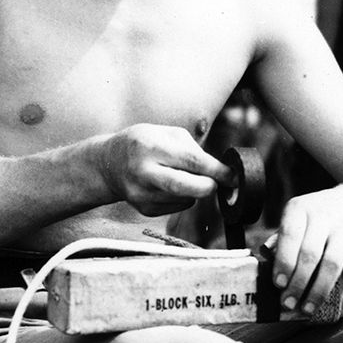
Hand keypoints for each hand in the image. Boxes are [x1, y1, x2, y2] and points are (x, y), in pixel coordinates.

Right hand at [98, 124, 229, 216]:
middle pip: (186, 187)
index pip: (191, 161)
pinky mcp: (143, 209)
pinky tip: (168, 186)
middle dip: (209, 187)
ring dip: (194, 191)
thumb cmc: (143, 143)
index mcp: (150, 147)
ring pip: (185, 200)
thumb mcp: (165, 133)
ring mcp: (142, 194)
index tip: (233, 175)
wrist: (109, 164)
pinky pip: (176, 207)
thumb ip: (193, 150)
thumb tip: (220, 171)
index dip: (216, 170)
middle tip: (217, 182)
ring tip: (182, 175)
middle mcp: (143, 172)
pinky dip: (182, 198)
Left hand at [268, 186, 342, 317]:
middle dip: (298, 283)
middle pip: (309, 254)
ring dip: (319, 291)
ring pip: (332, 264)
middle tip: (289, 304)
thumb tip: (265, 260)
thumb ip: (283, 237)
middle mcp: (325, 214)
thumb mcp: (299, 216)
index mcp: (301, 208)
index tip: (278, 284)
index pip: (289, 236)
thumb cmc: (322, 215)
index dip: (283, 262)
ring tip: (308, 309)